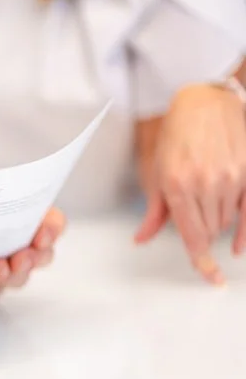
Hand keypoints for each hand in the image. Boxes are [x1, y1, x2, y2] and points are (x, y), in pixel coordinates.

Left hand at [135, 83, 245, 284]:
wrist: (204, 101)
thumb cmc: (176, 134)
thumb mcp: (155, 171)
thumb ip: (154, 211)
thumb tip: (142, 238)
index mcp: (177, 186)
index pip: (192, 236)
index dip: (201, 261)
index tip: (209, 277)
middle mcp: (206, 184)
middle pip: (209, 231)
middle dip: (201, 233)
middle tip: (195, 221)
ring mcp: (231, 177)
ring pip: (227, 222)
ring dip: (218, 224)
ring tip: (208, 204)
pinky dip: (245, 230)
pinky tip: (240, 245)